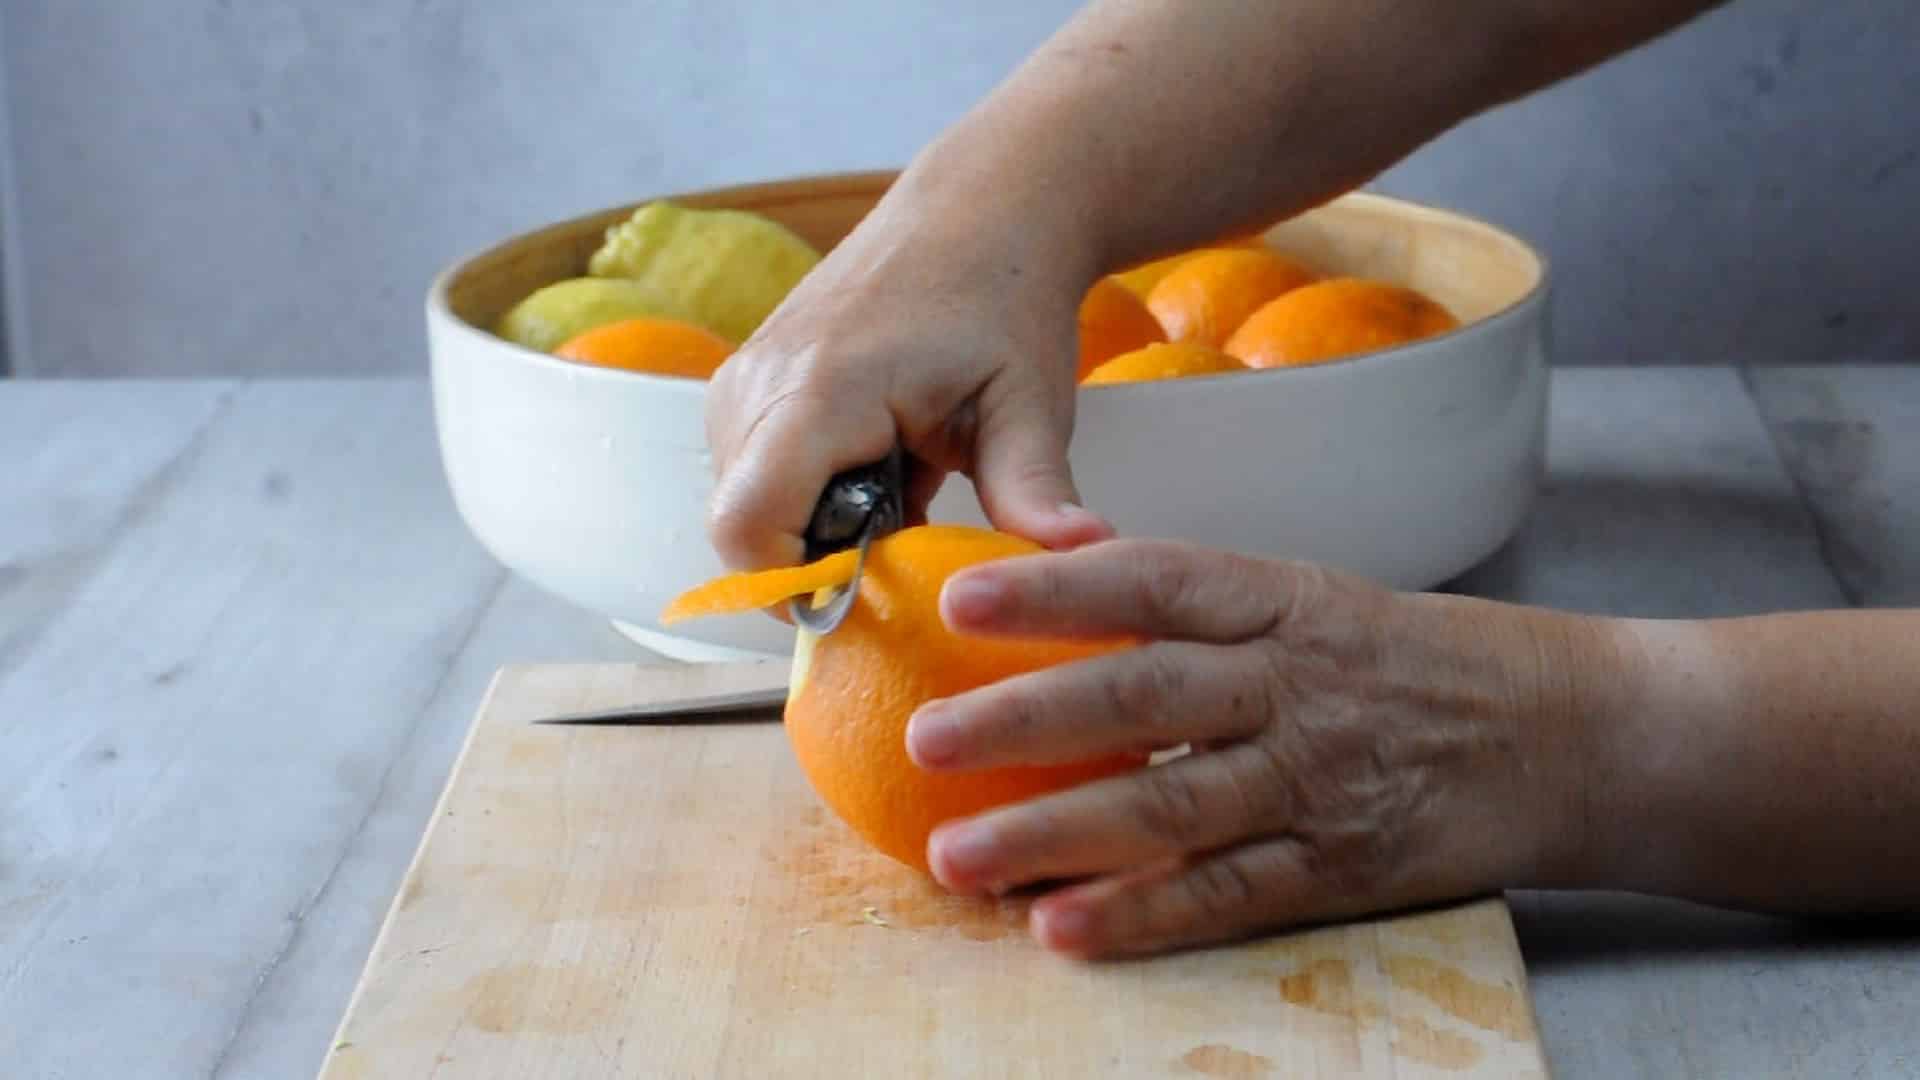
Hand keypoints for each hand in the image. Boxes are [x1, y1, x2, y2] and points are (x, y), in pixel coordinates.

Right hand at [704, 180, 1114, 570]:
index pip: (747, 528)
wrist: (980, 206)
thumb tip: (1079, 561)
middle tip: (914, 526)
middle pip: (744, 529)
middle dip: (822, 558)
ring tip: (904, 479)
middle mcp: (757, 383)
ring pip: (745, 505)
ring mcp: (741, 379)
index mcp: (819, 389)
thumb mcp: (1032, 403)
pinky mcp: (744, 381)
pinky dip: (811, 491)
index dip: (798, 586)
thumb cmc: (1006, 297)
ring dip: (820, 524)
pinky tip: (879, 458)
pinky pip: (752, 472)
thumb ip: (1034, 492)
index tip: (876, 590)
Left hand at [904, 540, 1603, 958]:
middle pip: (1145, 694)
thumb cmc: (1420, 662)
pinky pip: (1227, 894)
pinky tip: (1063, 928)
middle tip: (926, 739)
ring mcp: (1319, 780)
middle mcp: (1295, 684)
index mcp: (1284, 601)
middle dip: (1025, 719)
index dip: (1058, 590)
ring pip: (1170, 805)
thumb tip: (1061, 603)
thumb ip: (1203, 612)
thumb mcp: (1318, 603)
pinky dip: (1143, 916)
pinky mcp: (1342, 867)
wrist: (1571, 733)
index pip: (1157, 581)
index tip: (964, 597)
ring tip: (956, 858)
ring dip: (1054, 834)